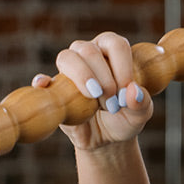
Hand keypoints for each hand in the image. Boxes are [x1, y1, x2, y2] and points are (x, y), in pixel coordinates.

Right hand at [31, 31, 153, 150]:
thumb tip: (132, 92)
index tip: (126, 93)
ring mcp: (69, 70)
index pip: (116, 44)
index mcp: (113, 52)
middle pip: (90, 50)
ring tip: (94, 100)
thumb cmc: (125, 118)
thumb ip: (142, 103)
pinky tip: (46, 86)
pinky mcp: (53, 89)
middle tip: (113, 105)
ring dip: (82, 78)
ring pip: (67, 58)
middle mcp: (89, 53)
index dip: (122, 68)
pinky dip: (43, 82)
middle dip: (104, 79)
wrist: (106, 139)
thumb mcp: (140, 114)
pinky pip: (42, 79)